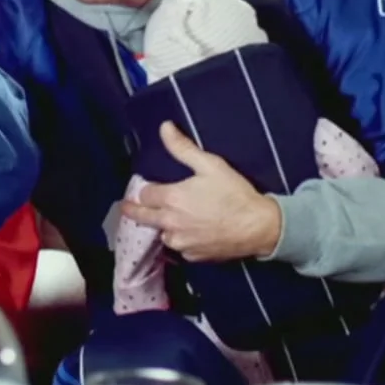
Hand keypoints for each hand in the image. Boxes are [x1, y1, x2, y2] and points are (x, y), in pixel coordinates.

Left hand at [121, 121, 282, 261]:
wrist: (258, 226)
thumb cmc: (234, 193)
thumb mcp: (210, 164)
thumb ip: (183, 148)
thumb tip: (164, 127)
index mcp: (171, 199)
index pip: (145, 195)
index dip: (147, 190)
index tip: (148, 188)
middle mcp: (170, 223)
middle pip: (142, 218)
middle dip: (134, 211)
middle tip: (125, 208)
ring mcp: (181, 242)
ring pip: (162, 234)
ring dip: (162, 227)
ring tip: (169, 220)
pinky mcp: (193, 256)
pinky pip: (179, 248)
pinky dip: (180, 240)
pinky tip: (190, 233)